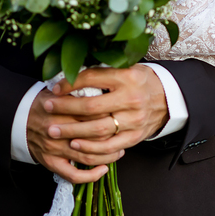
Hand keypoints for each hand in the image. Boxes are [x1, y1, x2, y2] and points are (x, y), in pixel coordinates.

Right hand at [26, 88, 123, 182]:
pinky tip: (103, 169)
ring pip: (87, 157)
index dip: (110, 116)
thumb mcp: (61, 92)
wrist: (18, 118)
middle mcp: (58, 130)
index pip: (93, 115)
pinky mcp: (51, 163)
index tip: (120, 115)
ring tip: (118, 151)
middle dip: (112, 136)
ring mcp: (54, 149)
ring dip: (107, 156)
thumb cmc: (46, 103)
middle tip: (123, 134)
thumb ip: (80, 92)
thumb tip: (107, 90)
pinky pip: (73, 175)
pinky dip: (91, 176)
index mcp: (62, 110)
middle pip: (93, 136)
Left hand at [43, 65, 169, 159]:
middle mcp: (132, 98)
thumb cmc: (139, 81)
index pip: (92, 78)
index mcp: (127, 76)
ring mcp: (134, 119)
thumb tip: (70, 71)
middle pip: (92, 106)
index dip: (70, 83)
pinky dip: (90, 147)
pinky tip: (75, 145)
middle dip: (65, 109)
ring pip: (99, 129)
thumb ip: (102, 70)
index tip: (54, 88)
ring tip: (54, 130)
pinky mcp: (135, 136)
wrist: (167, 99)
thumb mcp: (126, 67)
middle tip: (47, 109)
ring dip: (73, 131)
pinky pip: (110, 147)